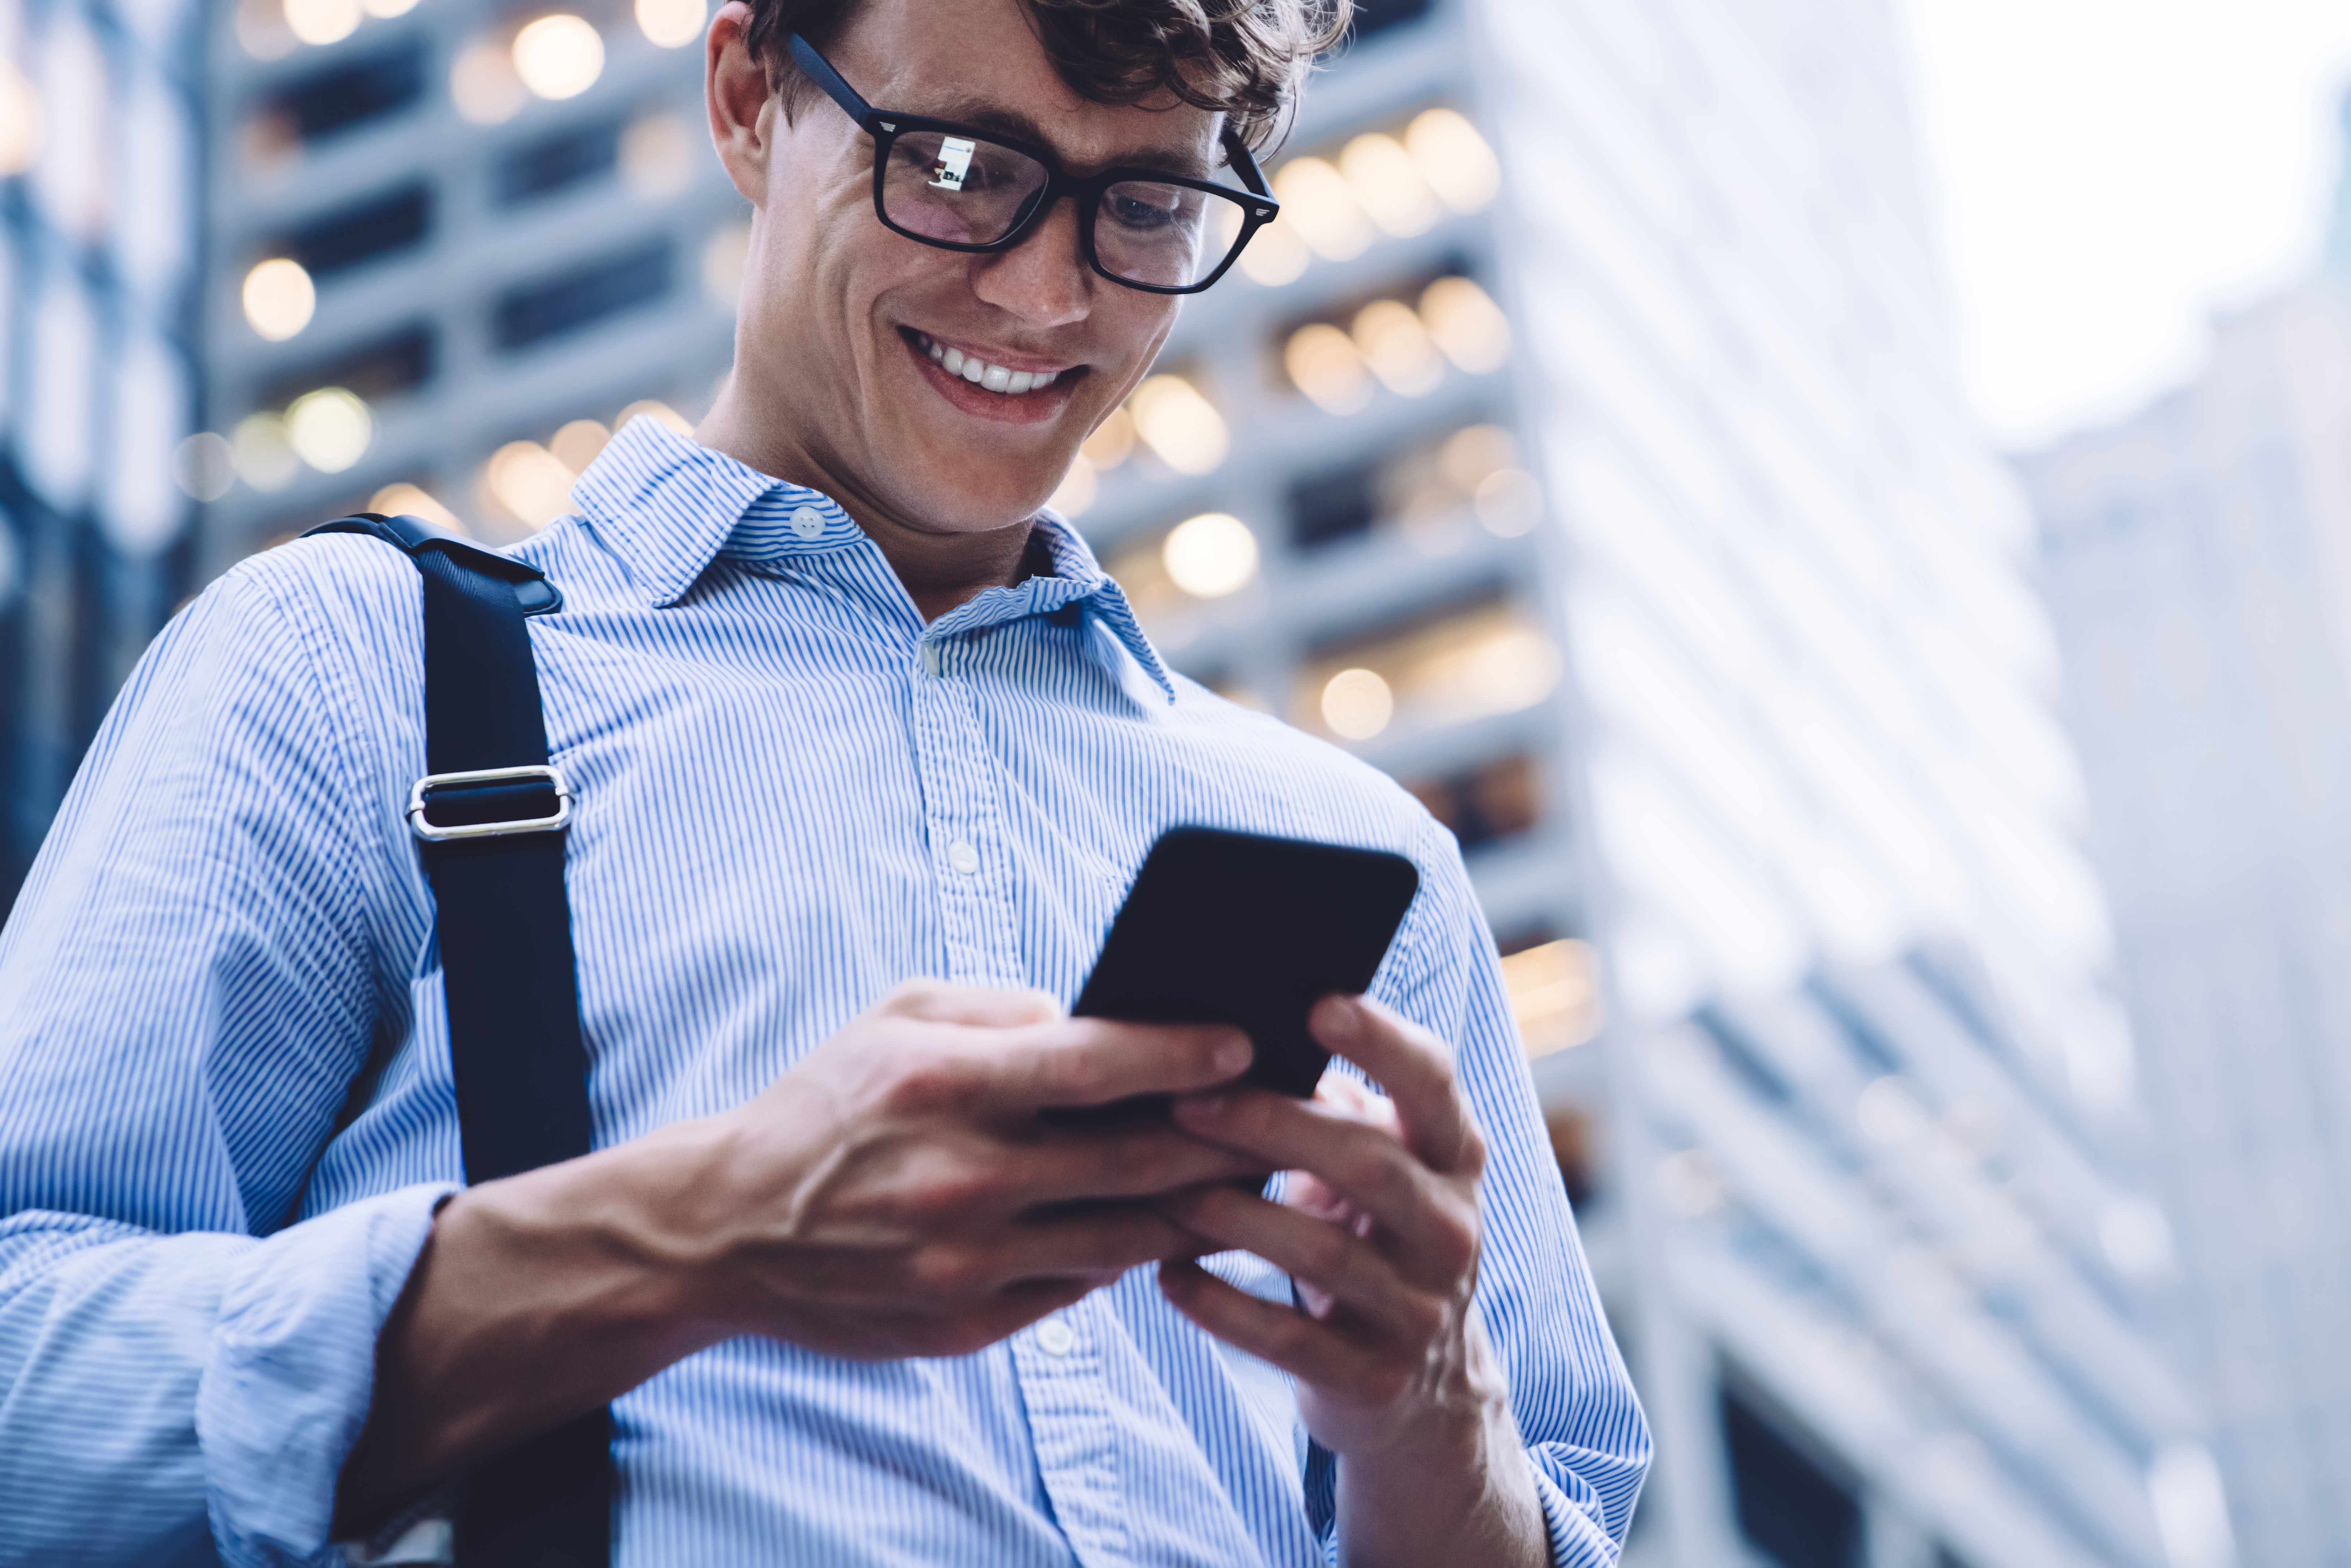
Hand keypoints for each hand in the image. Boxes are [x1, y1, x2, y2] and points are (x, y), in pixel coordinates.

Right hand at [341, 980, 1262, 1525]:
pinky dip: (1128, 1255)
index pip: (1094, 1065)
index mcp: (942, 1086)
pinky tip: (1166, 1227)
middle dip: (1223, 1139)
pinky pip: (1078, 1287)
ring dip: (1197, 1207)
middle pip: (1133, 1162)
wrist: (726, 1229)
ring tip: (1254, 1178)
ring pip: (1125, 1237)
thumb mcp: (898, 1021)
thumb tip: (1105, 1017)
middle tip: (1292, 1117)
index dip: (1182, 1053)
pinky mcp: (963, 1325)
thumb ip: (1004, 1012)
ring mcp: (964, 1263)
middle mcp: (959, 1178)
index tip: (1248, 1042)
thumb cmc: (826, 1105)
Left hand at [1153, 995, 1546, 1565]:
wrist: (1420, 1389)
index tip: (1316, 1004)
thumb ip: (1332, 1105)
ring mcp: (1419, 1309)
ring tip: (1161, 1188)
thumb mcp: (1376, 1168)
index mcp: (1454, 1155)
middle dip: (1268, 1127)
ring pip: (1319, 1251)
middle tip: (1185, 1105)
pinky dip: (1219, 1304)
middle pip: (1364, 1163)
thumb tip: (1231, 1029)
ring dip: (1229, 1214)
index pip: (1434, 1080)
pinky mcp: (1376, 1377)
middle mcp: (1452, 1228)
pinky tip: (1167, 1276)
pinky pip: (1286, 1338)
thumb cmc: (1370, 1236)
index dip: (1381, 1039)